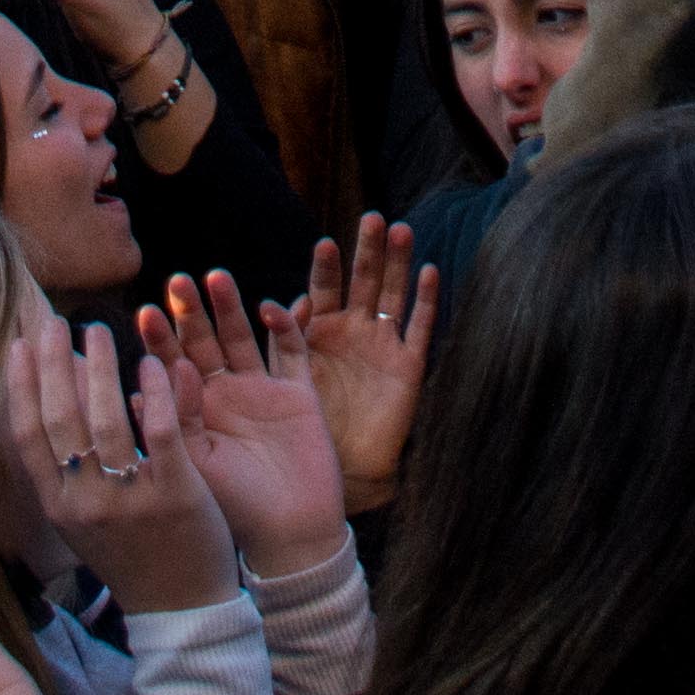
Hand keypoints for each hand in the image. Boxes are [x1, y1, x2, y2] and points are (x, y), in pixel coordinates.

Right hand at [1, 308, 239, 615]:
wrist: (180, 606)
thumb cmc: (130, 554)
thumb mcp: (82, 519)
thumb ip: (66, 470)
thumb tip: (50, 402)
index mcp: (59, 506)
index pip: (29, 435)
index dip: (21, 386)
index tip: (19, 343)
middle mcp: (86, 502)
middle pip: (61, 419)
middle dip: (54, 363)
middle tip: (55, 320)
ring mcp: (129, 498)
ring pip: (107, 419)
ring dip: (100, 367)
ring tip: (98, 330)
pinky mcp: (175, 494)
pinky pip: (161, 432)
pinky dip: (154, 393)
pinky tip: (151, 362)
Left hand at [131, 266, 353, 575]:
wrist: (290, 537)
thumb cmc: (233, 509)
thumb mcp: (195, 466)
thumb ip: (176, 421)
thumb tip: (157, 374)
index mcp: (194, 412)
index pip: (171, 366)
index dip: (159, 341)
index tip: (144, 313)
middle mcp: (225, 395)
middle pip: (205, 342)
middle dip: (191, 313)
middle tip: (175, 281)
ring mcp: (262, 391)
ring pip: (243, 337)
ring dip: (230, 307)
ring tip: (215, 276)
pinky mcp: (300, 393)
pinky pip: (293, 351)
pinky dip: (285, 326)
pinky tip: (269, 308)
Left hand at [268, 221, 437, 515]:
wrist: (335, 477)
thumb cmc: (301, 432)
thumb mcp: (281, 385)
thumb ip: (274, 347)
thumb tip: (267, 308)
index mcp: (318, 332)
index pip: (322, 289)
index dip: (325, 267)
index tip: (325, 244)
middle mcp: (352, 331)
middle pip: (362, 280)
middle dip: (366, 250)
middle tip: (371, 218)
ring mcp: (382, 346)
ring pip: (392, 294)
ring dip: (397, 264)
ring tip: (400, 230)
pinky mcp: (408, 366)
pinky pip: (420, 327)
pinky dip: (425, 300)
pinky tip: (428, 271)